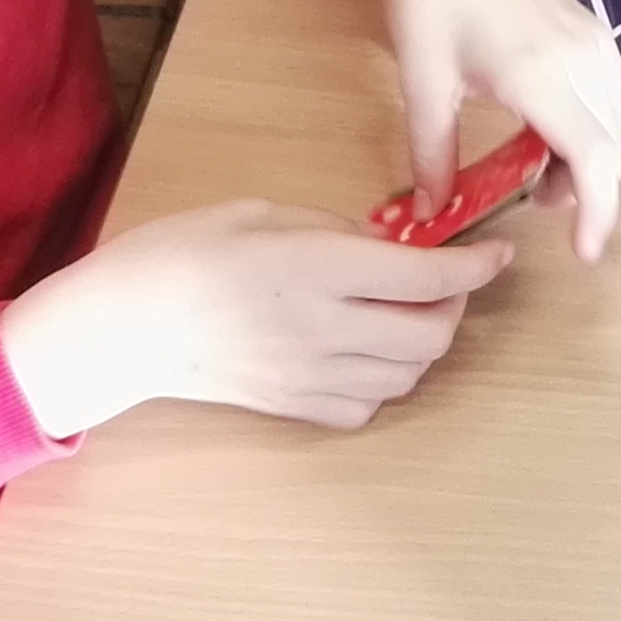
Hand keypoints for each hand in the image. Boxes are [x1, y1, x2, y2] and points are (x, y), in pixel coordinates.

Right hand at [0, 198, 508, 435]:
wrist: (125, 325)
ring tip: (407, 313)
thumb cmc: (185, 252)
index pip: (429, 278)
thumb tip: (392, 248)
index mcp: (320, 267)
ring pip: (409, 374)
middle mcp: (325, 328)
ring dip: (425, 344)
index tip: (496, 253)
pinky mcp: (295, 407)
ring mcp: (311, 376)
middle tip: (444, 281)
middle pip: (432, 335)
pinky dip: (388, 380)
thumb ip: (339, 233)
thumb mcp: (267, 213)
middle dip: (456, 307)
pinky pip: (369, 405)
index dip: (476, 267)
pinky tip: (367, 351)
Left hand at [379, 0, 620, 260]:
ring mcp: (597, 43)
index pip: (595, 159)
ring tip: (536, 160)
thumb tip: (432, 210)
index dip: (598, 214)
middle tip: (529, 196)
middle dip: (588, 190)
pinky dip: (598, 125)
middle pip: (619, 151)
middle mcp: (584, 60)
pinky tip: (546, 122)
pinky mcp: (595, 32)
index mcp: (540, 75)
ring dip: (596, 157)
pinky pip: (618, 95)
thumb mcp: (422, 77)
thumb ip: (432, 150)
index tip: (583, 253)